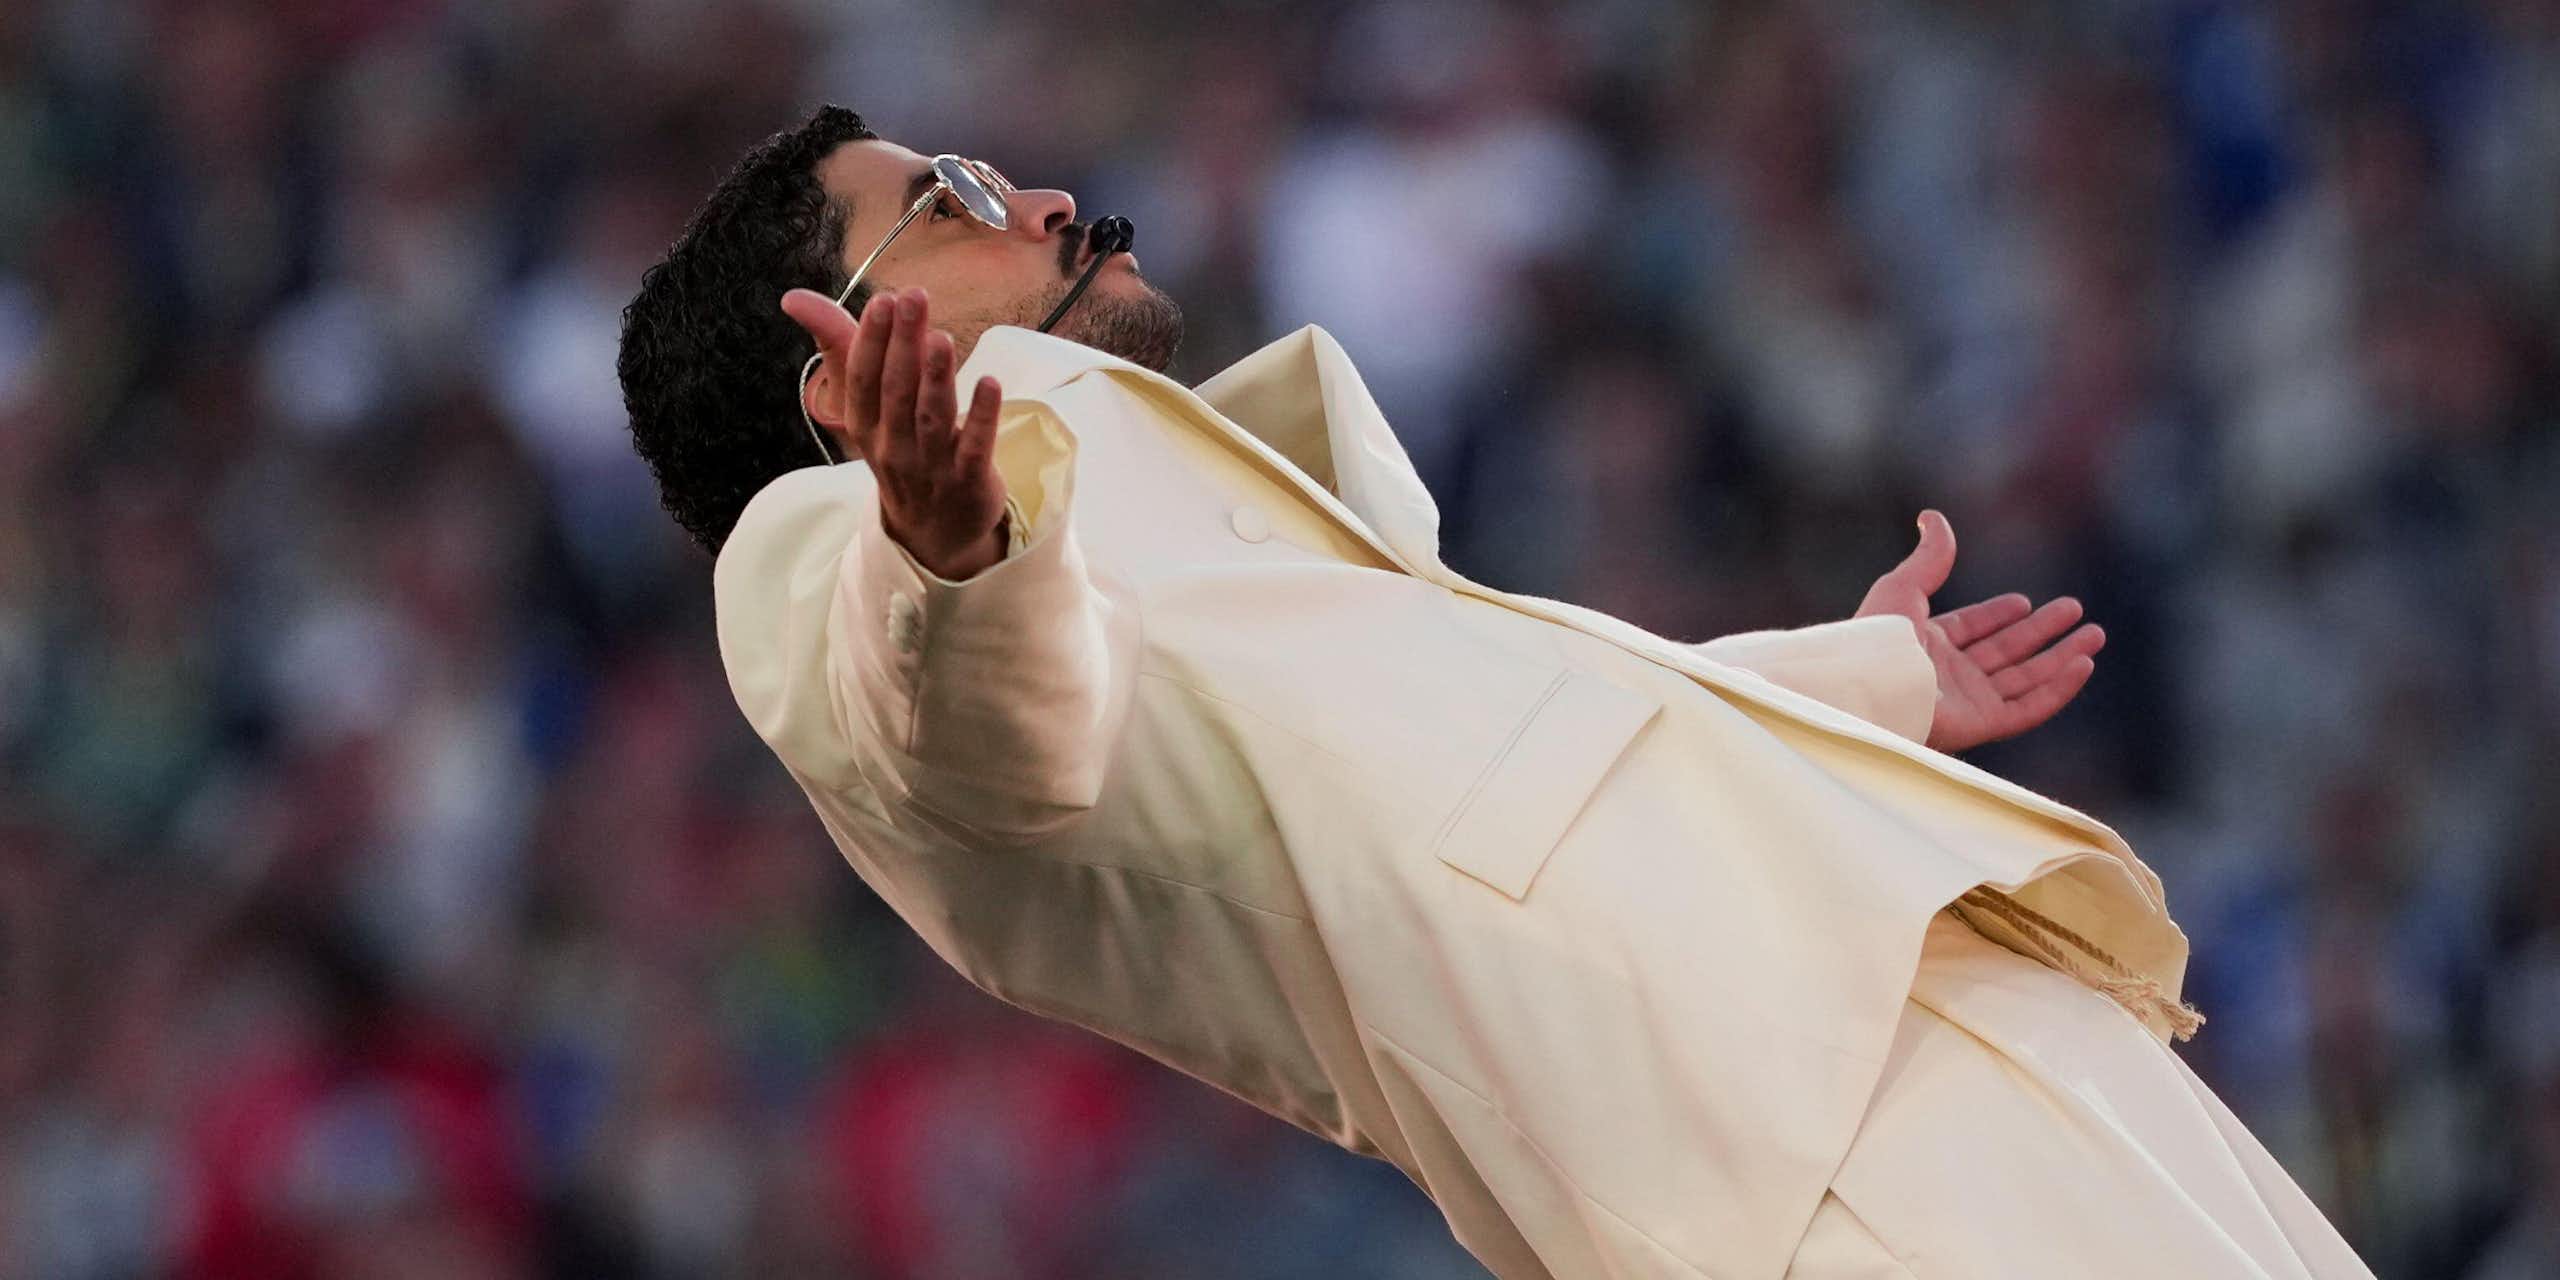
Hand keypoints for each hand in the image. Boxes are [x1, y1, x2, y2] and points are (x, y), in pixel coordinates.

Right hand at [782, 286, 1008, 580]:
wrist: (932, 529)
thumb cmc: (897, 446)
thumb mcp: (866, 403)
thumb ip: (841, 345)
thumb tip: (794, 297)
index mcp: (864, 425)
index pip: (862, 380)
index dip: (871, 341)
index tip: (883, 300)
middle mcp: (893, 446)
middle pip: (896, 392)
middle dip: (903, 344)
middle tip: (914, 298)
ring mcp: (931, 466)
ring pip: (931, 418)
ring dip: (936, 376)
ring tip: (941, 338)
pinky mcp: (969, 480)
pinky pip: (975, 447)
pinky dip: (982, 416)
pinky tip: (990, 383)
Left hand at [1855, 510, 2105, 752]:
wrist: (1873, 689)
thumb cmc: (1879, 639)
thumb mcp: (1903, 587)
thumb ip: (1929, 557)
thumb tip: (1933, 516)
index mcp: (1925, 644)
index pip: (1970, 629)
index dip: (1998, 616)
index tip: (2025, 602)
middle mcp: (1947, 675)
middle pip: (2005, 652)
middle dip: (2042, 632)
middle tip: (2075, 610)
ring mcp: (1966, 701)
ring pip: (2025, 679)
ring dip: (2061, 657)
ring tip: (2095, 635)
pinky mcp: (1982, 724)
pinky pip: (2029, 708)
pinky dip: (2058, 688)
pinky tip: (2083, 664)